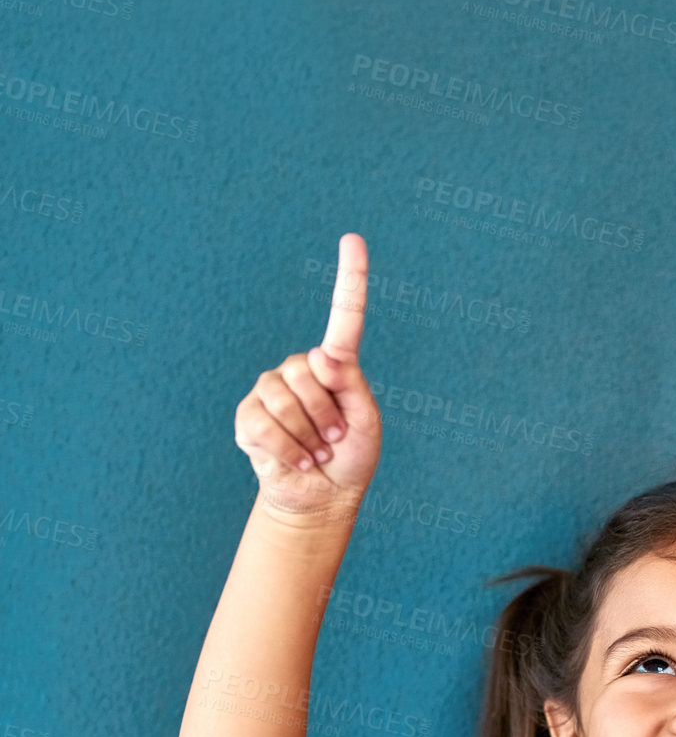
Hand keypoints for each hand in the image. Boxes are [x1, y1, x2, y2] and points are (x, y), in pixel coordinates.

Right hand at [234, 233, 382, 521]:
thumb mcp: (366, 421)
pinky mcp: (248, 416)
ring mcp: (270, 390)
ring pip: (284, 399)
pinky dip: (288, 451)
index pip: (344, 316)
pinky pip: (264, 425)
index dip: (349, 278)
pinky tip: (296, 461)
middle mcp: (300, 369)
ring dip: (308, 436)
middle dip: (326, 413)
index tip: (353, 239)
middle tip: (335, 438)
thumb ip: (351, 385)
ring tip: (317, 452)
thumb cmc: (351, 457)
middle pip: (308, 371)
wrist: (323, 497)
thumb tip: (320, 356)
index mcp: (336, 365)